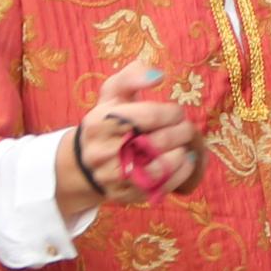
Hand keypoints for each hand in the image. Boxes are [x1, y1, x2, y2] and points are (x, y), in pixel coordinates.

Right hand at [52, 63, 202, 218]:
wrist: (84, 164)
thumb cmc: (106, 122)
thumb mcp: (111, 95)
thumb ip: (131, 77)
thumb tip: (158, 75)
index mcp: (100, 122)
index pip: (149, 116)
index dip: (172, 113)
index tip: (176, 113)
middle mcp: (104, 152)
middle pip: (159, 141)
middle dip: (182, 132)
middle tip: (186, 129)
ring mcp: (114, 177)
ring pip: (162, 167)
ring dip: (182, 153)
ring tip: (185, 146)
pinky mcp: (126, 195)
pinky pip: (161, 186)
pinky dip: (181, 172)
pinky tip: (185, 161)